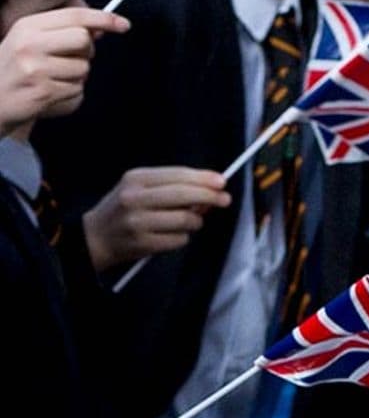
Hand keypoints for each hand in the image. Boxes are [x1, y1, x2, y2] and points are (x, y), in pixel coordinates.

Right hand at [0, 7, 128, 132]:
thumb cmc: (16, 69)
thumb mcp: (32, 41)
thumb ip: (64, 32)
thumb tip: (101, 27)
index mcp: (28, 26)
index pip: (75, 15)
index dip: (104, 18)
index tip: (124, 25)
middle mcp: (29, 44)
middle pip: (83, 40)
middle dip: (86, 52)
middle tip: (71, 60)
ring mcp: (35, 69)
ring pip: (84, 69)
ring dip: (77, 77)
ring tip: (53, 80)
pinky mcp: (43, 92)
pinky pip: (78, 91)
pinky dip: (71, 95)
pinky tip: (51, 95)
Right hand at [83, 166, 230, 272]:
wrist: (94, 237)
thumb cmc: (125, 209)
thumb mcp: (141, 188)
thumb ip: (172, 186)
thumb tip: (209, 190)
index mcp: (136, 179)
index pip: (177, 175)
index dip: (203, 178)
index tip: (222, 182)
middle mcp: (134, 198)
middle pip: (183, 194)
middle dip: (209, 196)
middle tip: (225, 199)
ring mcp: (137, 222)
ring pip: (185, 219)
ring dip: (196, 221)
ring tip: (191, 221)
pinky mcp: (142, 243)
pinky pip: (179, 239)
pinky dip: (184, 237)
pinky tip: (174, 234)